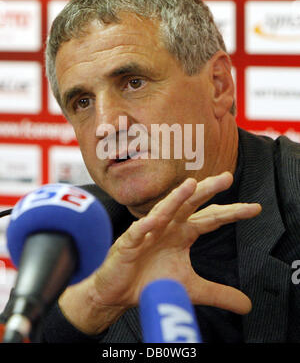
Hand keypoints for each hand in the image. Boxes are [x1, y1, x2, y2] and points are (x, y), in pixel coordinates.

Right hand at [58, 172, 260, 334]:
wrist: (120, 293)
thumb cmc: (152, 282)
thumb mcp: (192, 288)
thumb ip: (218, 292)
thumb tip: (246, 304)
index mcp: (183, 233)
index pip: (211, 219)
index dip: (232, 212)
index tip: (254, 208)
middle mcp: (168, 227)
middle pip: (191, 205)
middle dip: (208, 190)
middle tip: (227, 177)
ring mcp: (149, 232)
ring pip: (164, 210)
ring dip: (177, 197)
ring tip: (192, 185)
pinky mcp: (129, 244)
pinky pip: (138, 232)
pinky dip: (146, 225)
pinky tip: (155, 219)